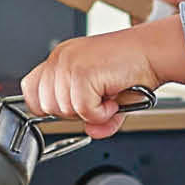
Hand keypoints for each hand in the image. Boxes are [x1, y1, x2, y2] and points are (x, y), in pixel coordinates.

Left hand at [20, 26, 164, 139]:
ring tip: (108, 96)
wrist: (154, 51)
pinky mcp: (83, 73)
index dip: (49, 106)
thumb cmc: (132, 66)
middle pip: (46, 106)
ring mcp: (69, 64)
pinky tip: (113, 98)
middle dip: (73, 112)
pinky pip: (83, 111)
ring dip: (91, 112)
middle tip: (97, 100)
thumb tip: (92, 132)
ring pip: (64, 110)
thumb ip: (94, 117)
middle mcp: (61, 58)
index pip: (31, 89)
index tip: (70, 108)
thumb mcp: (106, 95)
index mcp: (61, 58)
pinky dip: (101, 113)